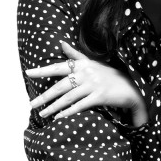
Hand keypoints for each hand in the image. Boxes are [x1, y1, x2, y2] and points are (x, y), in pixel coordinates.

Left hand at [27, 40, 147, 122]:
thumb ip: (75, 55)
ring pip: (68, 97)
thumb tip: (60, 43)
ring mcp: (93, 85)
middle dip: (45, 96)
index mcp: (83, 65)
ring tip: (42, 114)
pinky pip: (81, 105)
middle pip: (60, 85)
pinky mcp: (100, 97)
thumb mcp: (93, 63)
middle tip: (32, 104)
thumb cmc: (110, 75)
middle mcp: (86, 73)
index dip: (43, 70)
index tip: (28, 73)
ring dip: (54, 107)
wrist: (132, 87)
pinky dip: (69, 112)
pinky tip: (59, 117)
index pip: (58, 67)